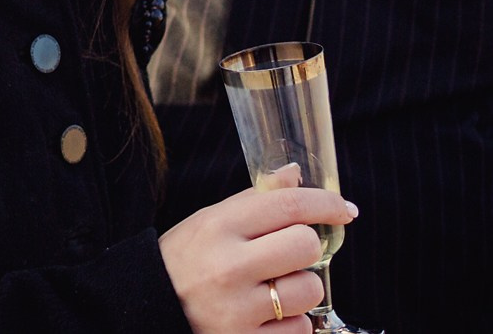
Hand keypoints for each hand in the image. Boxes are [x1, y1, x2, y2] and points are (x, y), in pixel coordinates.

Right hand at [159, 164, 359, 332]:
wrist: (149, 304)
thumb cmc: (186, 259)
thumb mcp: (210, 220)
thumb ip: (255, 199)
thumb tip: (295, 173)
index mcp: (219, 227)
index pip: (287, 205)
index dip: (325, 203)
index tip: (343, 208)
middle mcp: (228, 266)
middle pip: (306, 245)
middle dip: (308, 248)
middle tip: (291, 254)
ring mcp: (238, 309)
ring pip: (309, 291)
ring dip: (301, 288)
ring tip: (276, 289)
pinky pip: (300, 330)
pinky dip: (292, 323)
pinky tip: (268, 315)